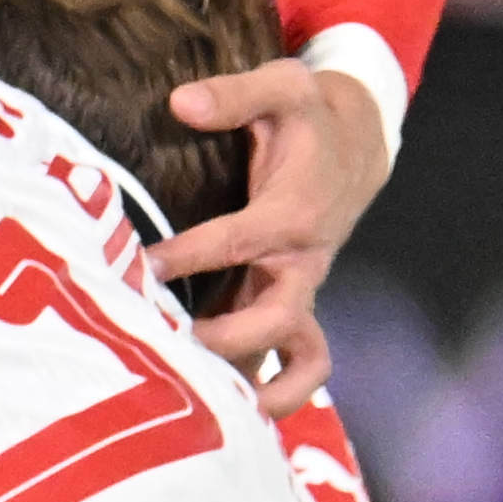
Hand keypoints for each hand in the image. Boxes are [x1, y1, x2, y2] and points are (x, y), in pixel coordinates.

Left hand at [154, 54, 392, 410]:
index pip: (237, 240)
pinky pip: (293, 366)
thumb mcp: (284, 86)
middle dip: (229, 340)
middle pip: (277, 319)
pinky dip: (268, 393)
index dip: (188, 256)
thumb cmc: (311, 115)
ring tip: (209, 411)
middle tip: (170, 347)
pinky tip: (221, 415)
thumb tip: (181, 103)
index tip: (142, 267)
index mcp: (294, 213)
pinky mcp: (293, 308)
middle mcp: (302, 263)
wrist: (359, 144)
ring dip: (261, 389)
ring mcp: (300, 293)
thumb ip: (234, 95)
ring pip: (298, 360)